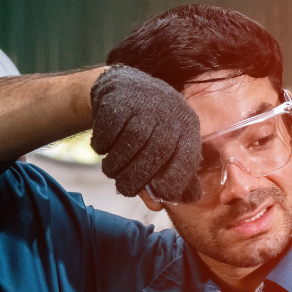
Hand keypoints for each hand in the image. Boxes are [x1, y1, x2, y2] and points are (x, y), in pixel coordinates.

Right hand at [90, 67, 201, 203]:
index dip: (174, 182)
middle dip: (137, 178)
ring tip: (111, 170)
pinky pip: (109, 131)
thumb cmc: (148, 128)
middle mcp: (170, 111)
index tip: (160, 194)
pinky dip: (102, 146)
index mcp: (188, 127)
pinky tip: (103, 147)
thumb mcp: (165, 150)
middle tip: (124, 189)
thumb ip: (164, 178)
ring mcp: (145, 101)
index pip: (187, 160)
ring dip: (116, 164)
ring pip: (130, 143)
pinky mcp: (119, 98)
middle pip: (156, 153)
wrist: (123, 85)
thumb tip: (158, 206)